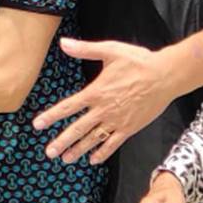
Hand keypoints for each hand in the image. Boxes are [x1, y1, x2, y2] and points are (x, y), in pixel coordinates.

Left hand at [33, 39, 176, 163]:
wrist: (165, 75)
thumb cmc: (138, 61)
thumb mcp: (110, 50)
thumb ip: (84, 49)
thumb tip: (63, 43)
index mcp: (96, 92)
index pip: (68, 107)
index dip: (51, 116)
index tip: (37, 125)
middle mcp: (104, 110)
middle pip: (78, 128)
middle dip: (62, 141)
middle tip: (49, 153)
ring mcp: (117, 121)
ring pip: (93, 139)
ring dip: (78, 149)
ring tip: (66, 159)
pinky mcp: (130, 128)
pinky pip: (113, 143)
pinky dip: (102, 152)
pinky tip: (93, 159)